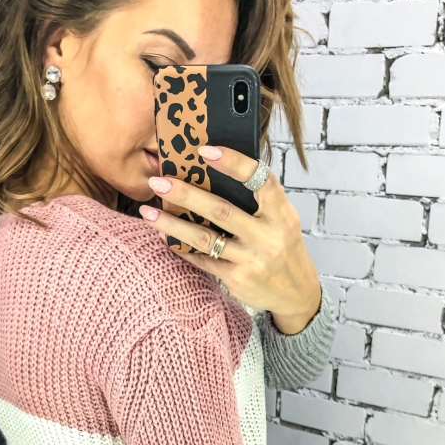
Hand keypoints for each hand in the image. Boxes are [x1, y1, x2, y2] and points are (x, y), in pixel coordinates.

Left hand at [138, 145, 321, 327]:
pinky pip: (202, 260)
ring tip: (147, 211)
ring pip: (204, 238)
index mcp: (281, 214)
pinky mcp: (236, 279)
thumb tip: (214, 171)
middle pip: (221, 210)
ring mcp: (251, 260)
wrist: (296, 293)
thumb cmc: (284, 247)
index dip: (234, 163)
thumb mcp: (282, 220)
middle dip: (186, 195)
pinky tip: (163, 235)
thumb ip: (258, 200)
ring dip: (172, 224)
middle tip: (158, 181)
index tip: (205, 151)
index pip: (261, 181)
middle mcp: (267, 237)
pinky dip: (181, 246)